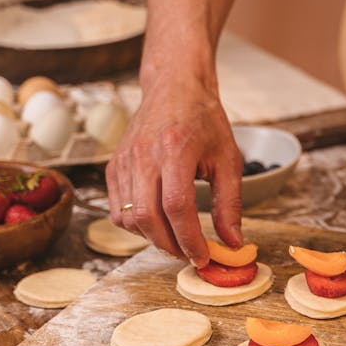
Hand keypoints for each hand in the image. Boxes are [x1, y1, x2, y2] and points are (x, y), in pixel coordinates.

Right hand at [107, 78, 242, 265]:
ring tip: (177, 240)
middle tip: (191, 255)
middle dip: (171, 246)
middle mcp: (143, 155)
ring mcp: (124, 161)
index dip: (189, 239)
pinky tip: (158, 223)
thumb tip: (232, 242)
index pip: (176, 207)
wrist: (174, 88)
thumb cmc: (204, 120)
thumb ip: (230, 203)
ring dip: (153, 239)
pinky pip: (117, 209)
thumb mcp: (228, 159)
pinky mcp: (113, 166)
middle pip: (148, 218)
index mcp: (175, 149)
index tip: (203, 257)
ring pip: (129, 218)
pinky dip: (137, 225)